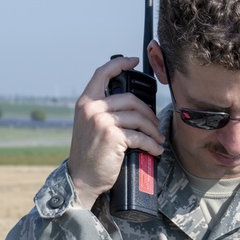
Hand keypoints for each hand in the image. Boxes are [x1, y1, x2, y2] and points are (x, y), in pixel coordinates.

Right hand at [67, 56, 164, 209]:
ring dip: (153, 129)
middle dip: (148, 112)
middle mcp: (92, 109)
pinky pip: (140, 136)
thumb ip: (103, 110)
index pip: (102, 73)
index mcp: (85, 102)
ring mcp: (101, 121)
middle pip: (130, 98)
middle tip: (155, 123)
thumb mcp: (89, 125)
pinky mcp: (113, 136)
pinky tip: (155, 149)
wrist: (81, 178)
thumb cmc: (89, 153)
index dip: (120, 64)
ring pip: (138, 117)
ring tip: (157, 138)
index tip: (133, 61)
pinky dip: (152, 144)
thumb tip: (131, 104)